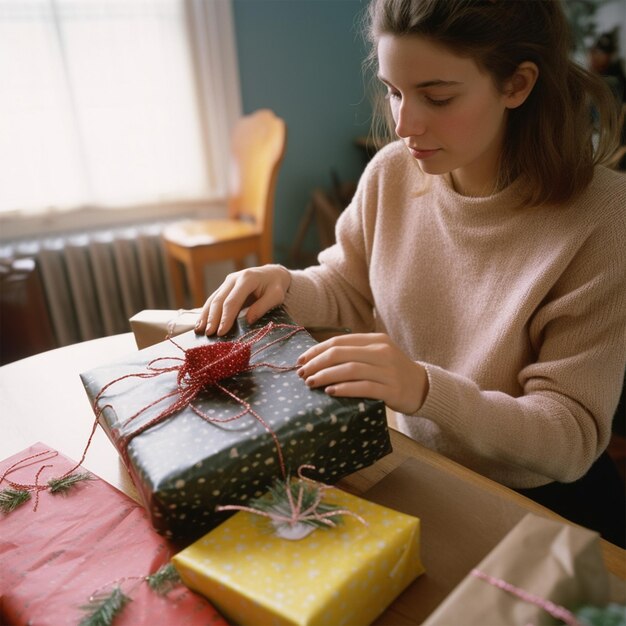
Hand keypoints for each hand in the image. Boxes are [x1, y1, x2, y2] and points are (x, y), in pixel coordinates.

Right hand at [195, 265, 291, 335]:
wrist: (272, 274)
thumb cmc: (275, 286)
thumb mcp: (276, 295)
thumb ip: (263, 306)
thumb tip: (248, 321)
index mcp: (247, 279)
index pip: (232, 301)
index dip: (226, 317)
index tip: (222, 331)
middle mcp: (233, 279)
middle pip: (219, 300)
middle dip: (213, 318)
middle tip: (209, 334)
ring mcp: (227, 282)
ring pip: (212, 299)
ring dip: (205, 316)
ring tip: (200, 330)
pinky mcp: (224, 288)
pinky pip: (213, 300)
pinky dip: (206, 312)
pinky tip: (201, 323)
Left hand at [296, 333, 428, 413]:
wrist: (423, 388)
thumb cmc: (392, 372)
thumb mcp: (377, 355)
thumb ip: (354, 353)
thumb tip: (317, 358)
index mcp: (375, 340)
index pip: (339, 341)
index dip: (316, 350)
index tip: (301, 360)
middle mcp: (382, 352)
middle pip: (341, 353)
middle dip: (317, 363)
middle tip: (302, 373)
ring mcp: (388, 371)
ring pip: (350, 369)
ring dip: (326, 376)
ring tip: (311, 383)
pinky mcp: (391, 390)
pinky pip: (363, 387)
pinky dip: (344, 388)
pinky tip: (330, 392)